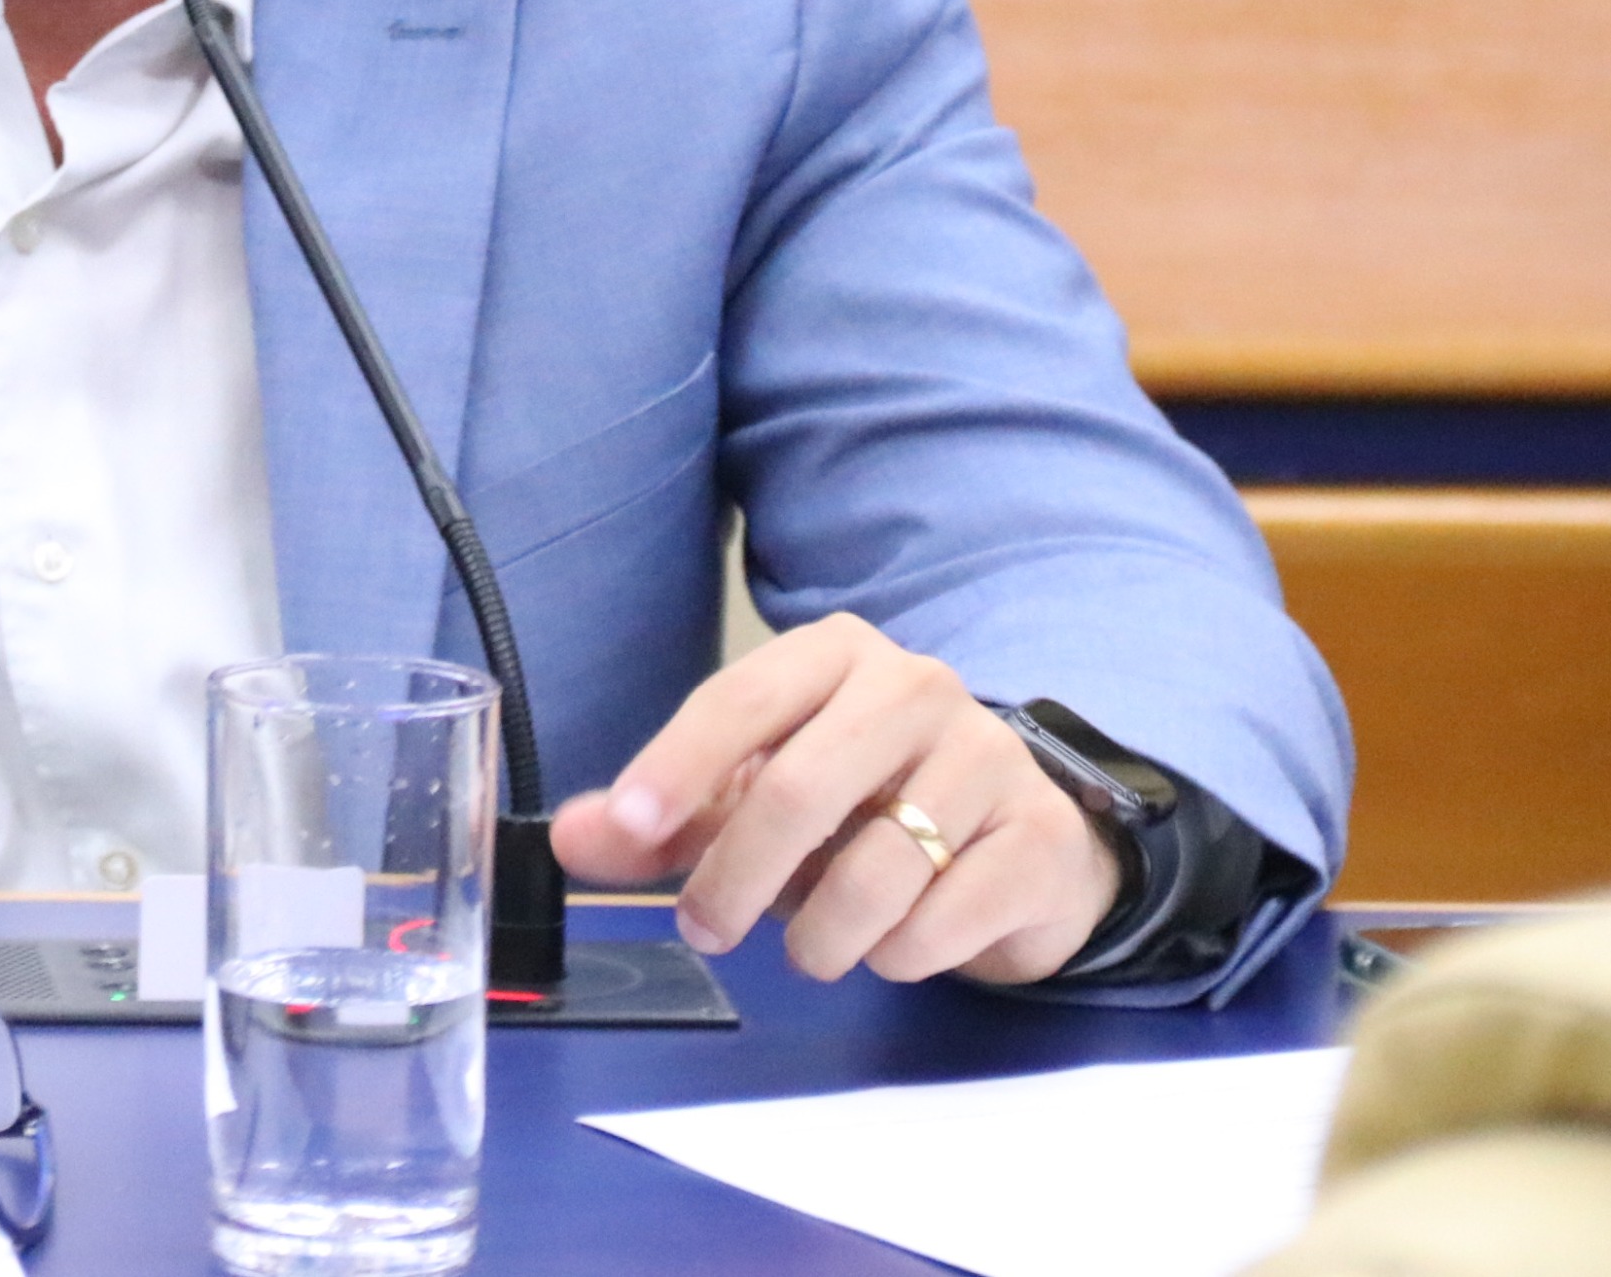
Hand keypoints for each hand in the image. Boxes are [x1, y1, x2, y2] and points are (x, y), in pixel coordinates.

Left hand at [548, 613, 1119, 985]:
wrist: (1016, 843)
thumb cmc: (865, 809)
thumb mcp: (756, 800)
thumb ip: (663, 821)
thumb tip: (572, 838)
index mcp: (834, 655)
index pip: (740, 698)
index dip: (676, 764)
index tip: (629, 827)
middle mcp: (916, 687)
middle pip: (799, 788)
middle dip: (735, 877)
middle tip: (706, 930)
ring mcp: (989, 757)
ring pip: (875, 871)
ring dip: (821, 936)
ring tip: (814, 945)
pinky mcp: (1038, 836)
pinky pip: (941, 922)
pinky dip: (897, 956)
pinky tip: (897, 940)